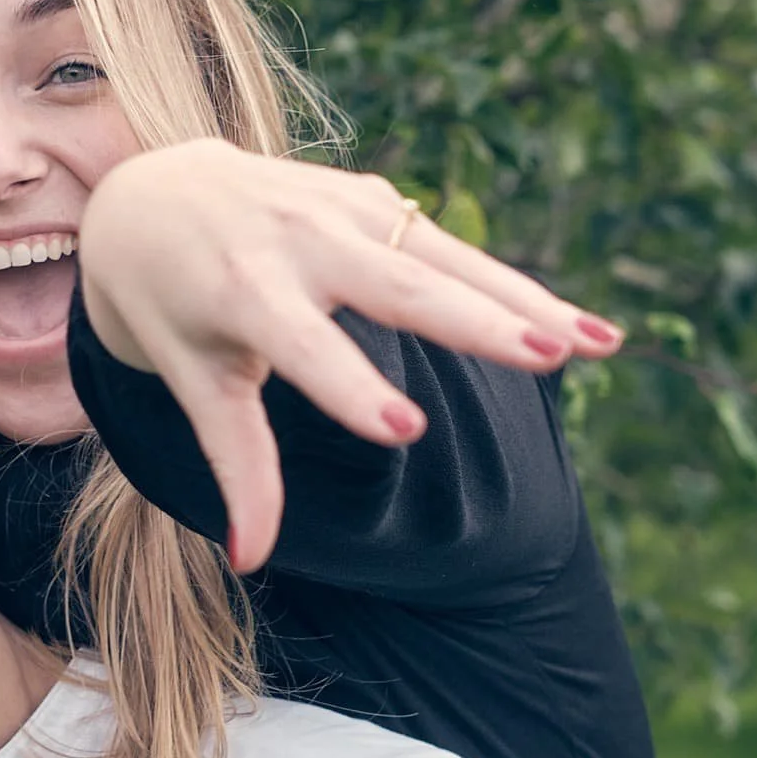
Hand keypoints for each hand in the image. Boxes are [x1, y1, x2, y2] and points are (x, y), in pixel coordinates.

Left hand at [78, 140, 622, 567]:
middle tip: (549, 358)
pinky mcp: (373, 198)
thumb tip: (248, 560)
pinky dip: (513, 284)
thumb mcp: (191, 383)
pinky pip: (451, 247)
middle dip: (478, 323)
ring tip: (600, 343)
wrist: (156, 197)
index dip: (351, 388)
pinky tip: (573, 325)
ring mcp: (342, 209)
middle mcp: (298, 240)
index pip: (302, 346)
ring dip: (528, 299)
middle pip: (400, 288)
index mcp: (242, 292)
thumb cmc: (170, 310)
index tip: (405, 430)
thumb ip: (235, 465)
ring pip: (447, 258)